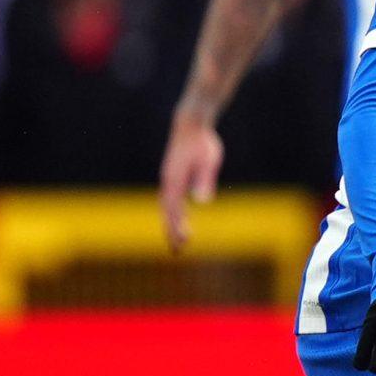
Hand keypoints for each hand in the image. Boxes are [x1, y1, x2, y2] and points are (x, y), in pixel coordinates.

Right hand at [159, 112, 223, 251]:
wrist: (190, 124)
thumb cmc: (202, 142)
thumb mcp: (209, 161)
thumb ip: (204, 181)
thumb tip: (202, 201)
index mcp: (175, 181)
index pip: (174, 210)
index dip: (177, 227)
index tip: (183, 242)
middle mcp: (168, 182)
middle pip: (167, 212)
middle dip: (171, 231)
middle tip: (177, 251)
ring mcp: (168, 179)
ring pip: (166, 207)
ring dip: (171, 224)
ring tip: (177, 241)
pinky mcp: (172, 175)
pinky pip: (169, 199)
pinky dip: (172, 212)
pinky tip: (178, 219)